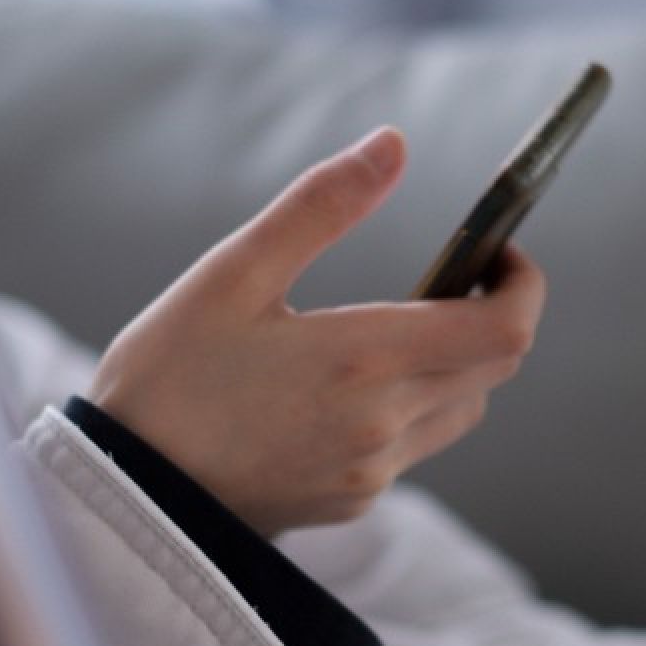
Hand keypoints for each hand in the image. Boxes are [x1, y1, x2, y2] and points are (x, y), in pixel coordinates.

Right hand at [87, 127, 545, 535]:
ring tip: (390, 326)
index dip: (523, 285)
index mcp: (364, 360)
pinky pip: (412, 447)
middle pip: (494, 366)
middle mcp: (384, 424)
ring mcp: (372, 471)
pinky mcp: (352, 500)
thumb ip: (322, 205)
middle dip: (489, 313)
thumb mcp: (232, 273)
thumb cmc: (166, 376)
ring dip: (452, 362)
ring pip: (460, 407)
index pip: (506, 329)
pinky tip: (342, 384)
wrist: (122, 496)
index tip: (497, 251)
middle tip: (449, 275)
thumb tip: (393, 144)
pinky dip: (408, 405)